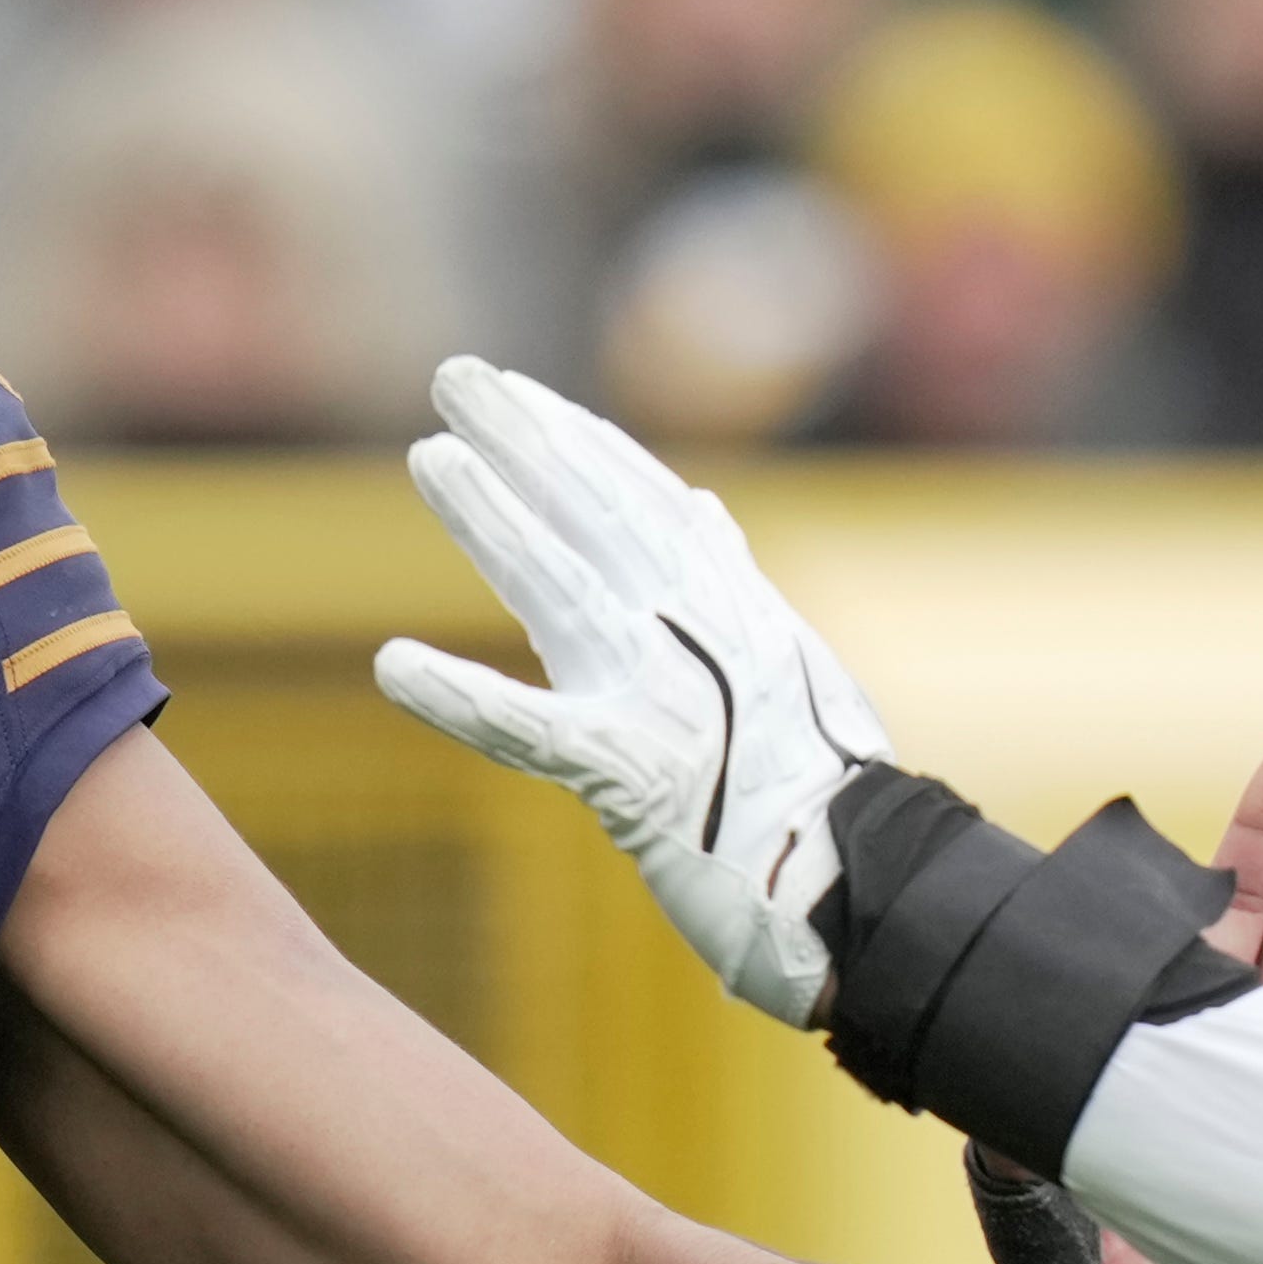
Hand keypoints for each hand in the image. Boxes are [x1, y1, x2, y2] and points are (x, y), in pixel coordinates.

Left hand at [375, 357, 894, 1024]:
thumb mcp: (794, 668)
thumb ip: (734, 587)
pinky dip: (461, 699)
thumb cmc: (826, 796)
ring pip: (563, 588)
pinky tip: (394, 668)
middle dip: (527, 441)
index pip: (646, 504)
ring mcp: (666, 700)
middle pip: (599, 516)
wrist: (868, 886)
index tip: (523, 394)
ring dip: (492, 522)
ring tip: (431, 457)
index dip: (580, 444)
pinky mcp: (632, 776)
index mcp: (733, 615)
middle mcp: (700, 636)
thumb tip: (703, 508)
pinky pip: (529, 733)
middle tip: (455, 377)